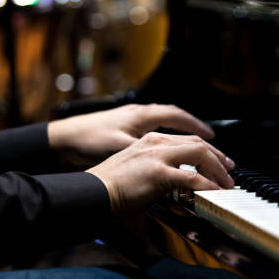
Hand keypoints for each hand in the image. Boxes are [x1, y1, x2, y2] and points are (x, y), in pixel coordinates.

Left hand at [48, 104, 214, 165]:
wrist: (63, 138)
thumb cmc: (87, 141)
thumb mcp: (118, 148)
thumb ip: (145, 154)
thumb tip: (168, 165)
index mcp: (142, 116)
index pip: (178, 117)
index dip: (198, 128)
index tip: (214, 140)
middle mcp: (140, 113)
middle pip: (178, 118)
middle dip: (198, 131)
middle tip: (214, 146)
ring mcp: (133, 119)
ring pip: (167, 122)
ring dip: (185, 133)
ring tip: (200, 148)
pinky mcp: (126, 127)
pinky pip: (157, 128)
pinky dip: (170, 137)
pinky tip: (172, 150)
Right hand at [86, 132, 234, 212]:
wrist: (93, 191)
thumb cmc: (111, 185)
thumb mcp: (138, 168)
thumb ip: (158, 168)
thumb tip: (179, 183)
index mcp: (151, 139)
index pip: (187, 140)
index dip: (207, 150)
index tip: (219, 161)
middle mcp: (156, 142)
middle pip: (198, 144)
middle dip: (218, 157)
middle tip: (229, 171)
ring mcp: (157, 156)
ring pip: (199, 154)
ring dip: (217, 169)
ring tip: (226, 183)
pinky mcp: (158, 173)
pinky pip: (191, 177)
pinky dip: (207, 184)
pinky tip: (214, 192)